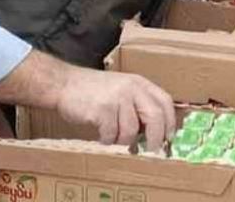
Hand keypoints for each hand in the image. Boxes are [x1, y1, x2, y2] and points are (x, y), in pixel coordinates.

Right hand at [55, 67, 175, 149]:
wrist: (64, 83)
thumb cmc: (94, 91)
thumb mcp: (122, 89)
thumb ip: (138, 104)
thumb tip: (154, 132)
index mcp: (139, 83)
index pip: (165, 102)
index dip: (170, 122)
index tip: (168, 138)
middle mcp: (131, 88)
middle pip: (155, 117)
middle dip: (155, 138)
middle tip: (151, 151)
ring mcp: (117, 98)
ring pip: (131, 130)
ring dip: (123, 141)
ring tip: (113, 137)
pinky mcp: (102, 109)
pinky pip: (111, 134)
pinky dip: (106, 140)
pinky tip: (101, 135)